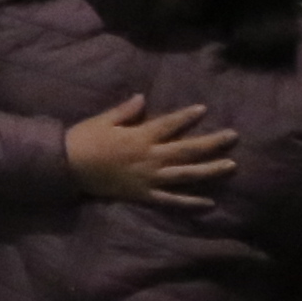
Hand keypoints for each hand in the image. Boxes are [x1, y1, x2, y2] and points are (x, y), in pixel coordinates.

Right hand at [61, 97, 239, 202]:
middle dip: (212, 143)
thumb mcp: (103, 120)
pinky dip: (191, 202)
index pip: (169, 124)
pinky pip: (171, 200)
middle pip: (187, 150)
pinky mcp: (144, 195)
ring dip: (210, 170)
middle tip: (233, 137)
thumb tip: (143, 98)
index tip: (204, 109)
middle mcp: (150, 157)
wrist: (68, 167)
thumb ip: (125, 111)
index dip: (187, 116)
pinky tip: (209, 203)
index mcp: (140, 137)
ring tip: (231, 166)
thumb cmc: (84, 139)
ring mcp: (149, 178)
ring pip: (186, 175)